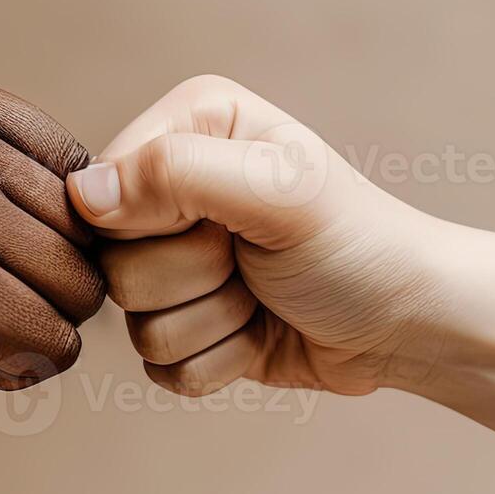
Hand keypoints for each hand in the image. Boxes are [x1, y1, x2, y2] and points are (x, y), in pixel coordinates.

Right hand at [67, 75, 451, 397]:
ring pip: (134, 323)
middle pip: (113, 262)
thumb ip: (176, 175)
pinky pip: (160, 366)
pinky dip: (220, 360)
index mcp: (190, 127)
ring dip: (213, 322)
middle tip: (252, 261)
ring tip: (263, 294)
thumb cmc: (359, 245)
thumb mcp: (278, 192)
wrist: (410, 324)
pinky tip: (261, 331)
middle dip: (192, 278)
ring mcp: (177, 261)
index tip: (224, 223)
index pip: (103, 186)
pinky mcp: (188, 324)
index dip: (155, 222)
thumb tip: (85, 194)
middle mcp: (173, 188)